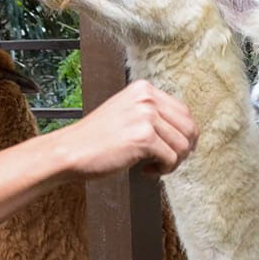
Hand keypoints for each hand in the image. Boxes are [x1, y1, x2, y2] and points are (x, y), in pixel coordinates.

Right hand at [55, 80, 197, 177]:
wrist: (69, 151)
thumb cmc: (96, 139)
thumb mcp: (127, 113)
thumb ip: (152, 115)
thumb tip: (184, 131)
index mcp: (144, 89)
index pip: (184, 111)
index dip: (185, 135)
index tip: (175, 148)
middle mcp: (147, 98)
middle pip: (189, 127)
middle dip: (183, 149)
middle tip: (167, 161)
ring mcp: (146, 116)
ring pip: (183, 145)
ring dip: (173, 162)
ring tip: (154, 166)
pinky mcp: (143, 137)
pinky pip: (171, 158)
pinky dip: (163, 170)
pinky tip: (146, 170)